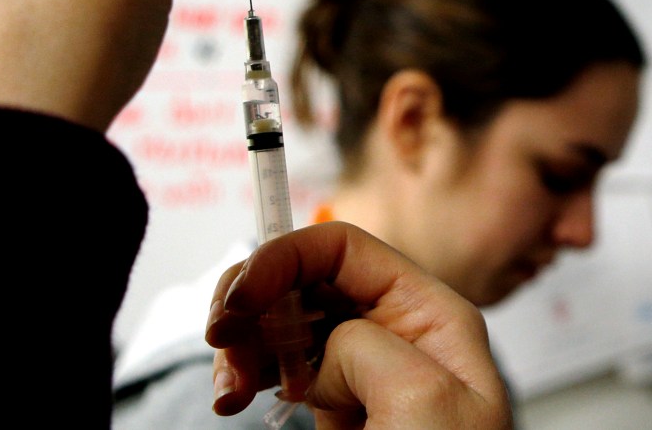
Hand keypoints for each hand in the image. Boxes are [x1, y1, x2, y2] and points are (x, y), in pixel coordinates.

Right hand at [206, 222, 511, 428]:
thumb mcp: (424, 402)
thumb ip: (369, 345)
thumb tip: (327, 346)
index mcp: (430, 315)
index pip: (345, 250)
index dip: (285, 256)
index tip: (242, 297)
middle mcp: (394, 330)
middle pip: (303, 276)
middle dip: (253, 297)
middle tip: (221, 335)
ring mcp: (361, 367)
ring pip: (282, 317)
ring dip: (241, 339)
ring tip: (229, 387)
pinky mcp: (335, 402)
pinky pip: (277, 362)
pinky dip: (245, 371)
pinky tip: (234, 398)